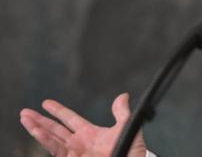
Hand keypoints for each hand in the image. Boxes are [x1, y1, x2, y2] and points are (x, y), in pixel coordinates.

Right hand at [20, 93, 146, 156]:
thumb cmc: (130, 151)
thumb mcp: (127, 128)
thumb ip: (122, 112)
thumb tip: (123, 96)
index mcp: (90, 133)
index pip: (70, 119)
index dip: (58, 110)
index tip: (46, 103)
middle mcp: (79, 143)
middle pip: (55, 129)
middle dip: (40, 120)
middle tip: (25, 112)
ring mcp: (74, 154)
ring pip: (51, 140)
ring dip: (38, 130)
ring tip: (26, 120)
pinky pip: (55, 151)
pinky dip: (45, 142)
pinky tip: (37, 133)